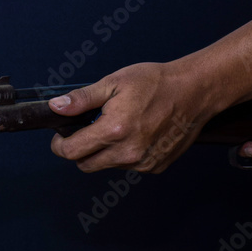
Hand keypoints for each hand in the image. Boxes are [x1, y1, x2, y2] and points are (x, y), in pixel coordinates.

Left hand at [47, 61, 214, 173]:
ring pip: (107, 166)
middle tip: (87, 130)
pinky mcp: (155, 167)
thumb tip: (56, 107)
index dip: (60, 145)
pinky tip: (137, 134)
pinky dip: (125, 154)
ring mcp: (143, 163)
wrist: (194, 91)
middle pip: (86, 164)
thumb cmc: (156, 83)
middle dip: (80, 150)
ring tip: (119, 127)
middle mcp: (128, 153)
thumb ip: (82, 99)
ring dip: (105, 152)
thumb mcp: (114, 83)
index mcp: (114, 131)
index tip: (60, 138)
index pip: (72, 152)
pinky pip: (129, 167)